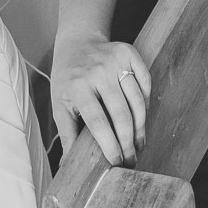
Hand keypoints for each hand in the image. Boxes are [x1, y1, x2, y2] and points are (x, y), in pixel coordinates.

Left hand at [51, 33, 150, 167]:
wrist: (77, 42)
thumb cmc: (68, 78)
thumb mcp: (61, 104)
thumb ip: (67, 133)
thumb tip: (67, 166)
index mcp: (78, 87)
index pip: (98, 121)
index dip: (109, 144)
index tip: (116, 161)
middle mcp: (98, 72)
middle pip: (121, 113)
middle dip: (128, 141)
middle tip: (131, 159)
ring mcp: (116, 61)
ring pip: (137, 100)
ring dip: (140, 126)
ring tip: (139, 144)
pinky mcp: (130, 54)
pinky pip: (145, 82)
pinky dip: (146, 102)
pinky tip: (142, 118)